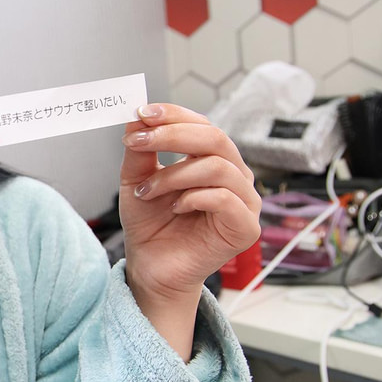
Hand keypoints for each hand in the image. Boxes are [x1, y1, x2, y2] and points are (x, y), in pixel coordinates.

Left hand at [119, 104, 260, 310]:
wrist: (152, 268)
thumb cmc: (150, 225)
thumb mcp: (136, 180)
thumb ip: (140, 150)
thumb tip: (138, 119)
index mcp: (212, 159)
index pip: (203, 124)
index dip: (174, 115)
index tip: (142, 113)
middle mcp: (234, 175)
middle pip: (215, 138)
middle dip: (172, 136)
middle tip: (138, 142)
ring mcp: (245, 201)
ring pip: (218, 167)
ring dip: (174, 175)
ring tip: (147, 191)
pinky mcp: (246, 227)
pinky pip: (225, 198)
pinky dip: (193, 198)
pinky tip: (175, 208)